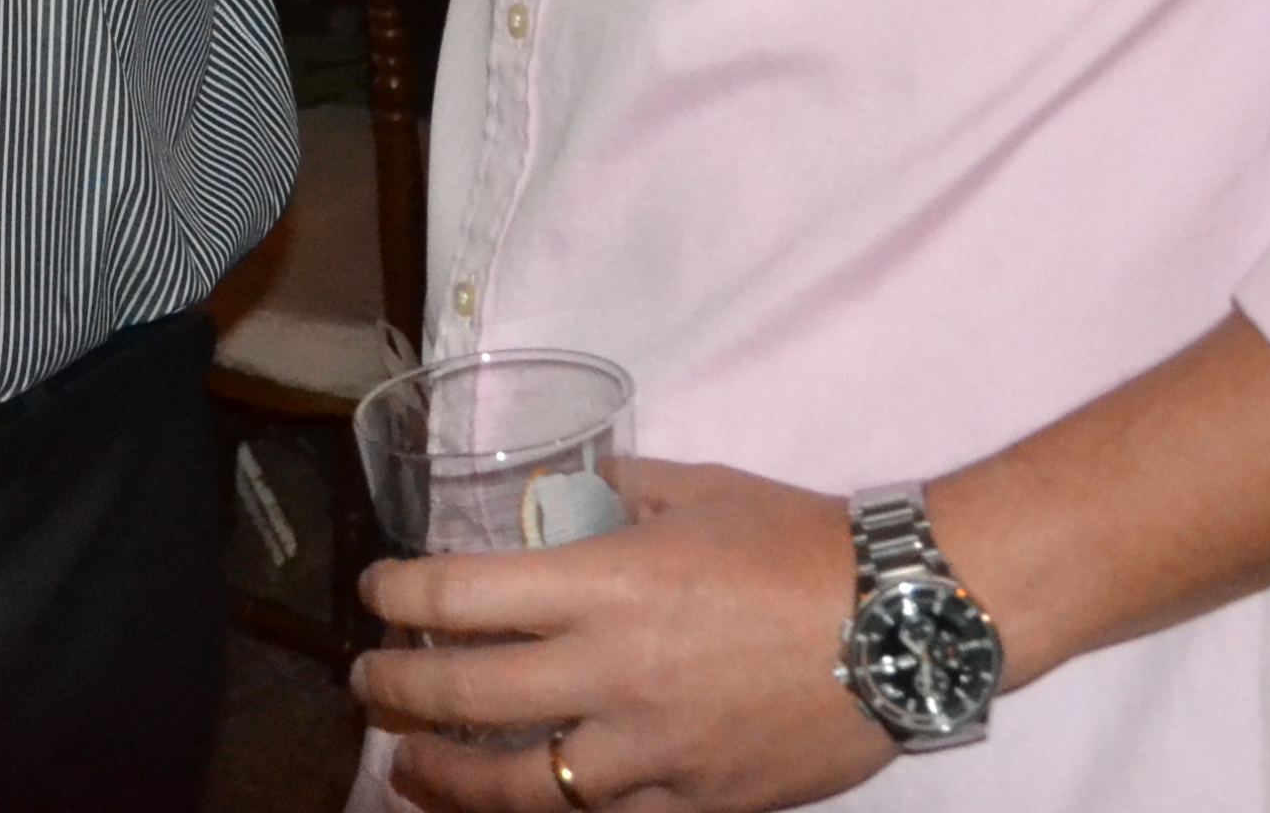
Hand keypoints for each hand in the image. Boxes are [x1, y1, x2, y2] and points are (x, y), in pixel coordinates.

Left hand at [354, 459, 894, 811]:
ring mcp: (655, 750)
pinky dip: (557, 809)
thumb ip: (619, 492)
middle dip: (396, 691)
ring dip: (450, 781)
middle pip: (468, 696)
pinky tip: (526, 803)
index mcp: (605, 585)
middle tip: (365, 683)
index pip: (461, 597)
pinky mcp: (700, 800)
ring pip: (523, 786)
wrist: (903, 622)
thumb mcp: (697, 489)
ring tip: (409, 773)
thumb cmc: (800, 542)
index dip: (398, 597)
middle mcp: (614, 674)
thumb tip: (572, 493)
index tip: (374, 594)